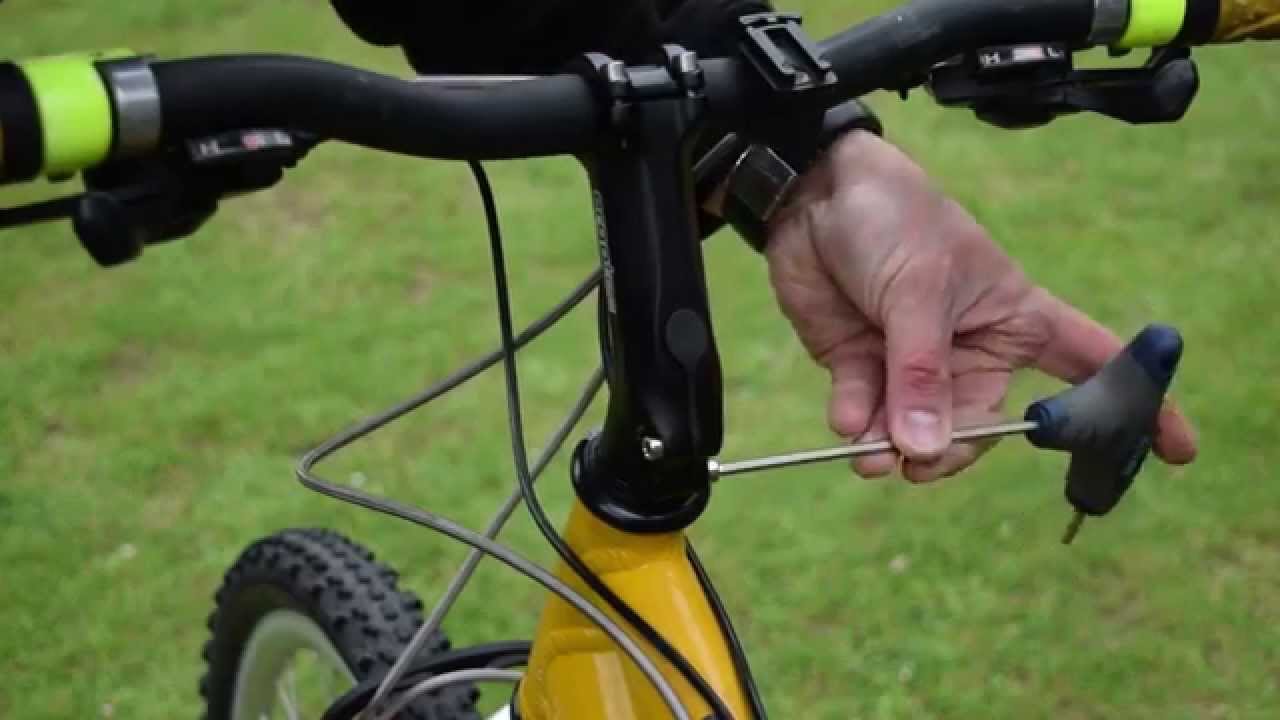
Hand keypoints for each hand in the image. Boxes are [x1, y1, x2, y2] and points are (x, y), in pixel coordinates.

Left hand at [766, 131, 1197, 481]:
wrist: (812, 192)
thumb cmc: (891, 217)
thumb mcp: (918, 290)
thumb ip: (919, 372)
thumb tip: (924, 450)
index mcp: (1015, 317)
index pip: (1090, 364)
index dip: (1136, 406)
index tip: (1178, 452)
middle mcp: (970, 348)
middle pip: (982, 427)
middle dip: (950, 452)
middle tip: (913, 464)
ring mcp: (912, 362)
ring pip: (916, 430)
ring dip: (893, 449)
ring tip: (866, 456)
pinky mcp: (861, 365)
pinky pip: (867, 413)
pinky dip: (856, 422)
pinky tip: (844, 422)